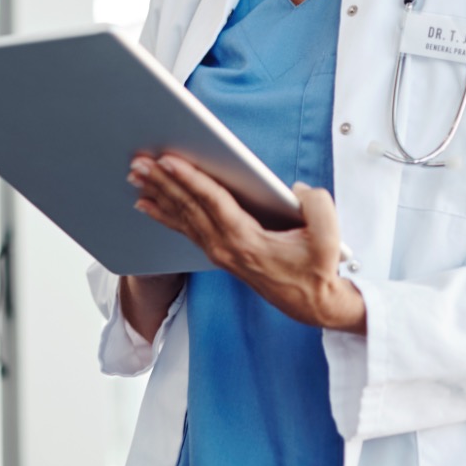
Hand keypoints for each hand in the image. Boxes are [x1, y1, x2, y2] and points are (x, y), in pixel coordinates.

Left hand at [128, 151, 366, 333]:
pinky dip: (163, 213)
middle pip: (188, 207)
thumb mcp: (330, 239)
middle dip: (162, 181)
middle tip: (139, 160)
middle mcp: (225, 248)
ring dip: (158, 193)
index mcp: (247, 242)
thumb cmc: (318, 270)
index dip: (190, 180)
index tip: (168, 160)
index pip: (213, 203)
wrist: (312, 305)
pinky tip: (146, 202)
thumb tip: (296, 190)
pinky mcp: (218, 253)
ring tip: (135, 174)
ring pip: (182, 217)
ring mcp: (218, 252)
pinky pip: (185, 228)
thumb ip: (318, 208)